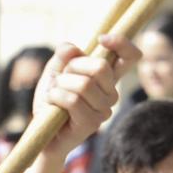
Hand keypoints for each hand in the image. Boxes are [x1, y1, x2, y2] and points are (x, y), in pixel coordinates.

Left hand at [34, 36, 137, 162]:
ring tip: (53, 94)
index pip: (131, 57)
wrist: (41, 134)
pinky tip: (51, 104)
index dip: (122, 43)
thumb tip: (71, 48)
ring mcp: (104, 110)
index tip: (101, 39)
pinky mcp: (92, 123)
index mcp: (107, 78)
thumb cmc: (51, 103)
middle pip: (100, 67)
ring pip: (84, 84)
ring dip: (60, 85)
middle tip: (60, 79)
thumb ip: (63, 57)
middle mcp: (111, 93)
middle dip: (72, 67)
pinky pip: (73, 100)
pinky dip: (56, 97)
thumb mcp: (54, 73)